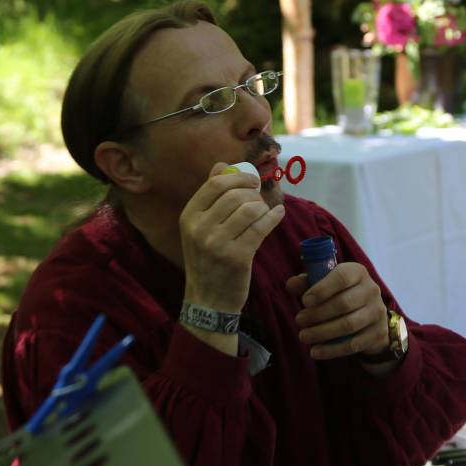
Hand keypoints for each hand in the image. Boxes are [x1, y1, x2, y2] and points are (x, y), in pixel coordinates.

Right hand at [180, 163, 285, 314]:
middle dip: (253, 192)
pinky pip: (261, 227)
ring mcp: (218, 244)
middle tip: (259, 198)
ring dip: (263, 207)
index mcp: (188, 217)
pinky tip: (277, 215)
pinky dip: (273, 218)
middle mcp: (199, 229)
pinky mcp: (237, 257)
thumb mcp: (198, 228)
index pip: (215, 184)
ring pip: (250, 209)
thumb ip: (209, 197)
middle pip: (235, 195)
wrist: (208, 300)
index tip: (251, 180)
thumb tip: (222, 165)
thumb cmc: (206, 259)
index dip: (238, 177)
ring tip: (264, 212)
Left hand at [285, 262, 388, 359]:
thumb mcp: (325, 283)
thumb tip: (290, 285)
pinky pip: (354, 344)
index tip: (304, 301)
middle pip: (344, 304)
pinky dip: (332, 350)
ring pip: (349, 325)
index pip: (342, 277)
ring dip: (322, 333)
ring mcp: (377, 312)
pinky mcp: (378, 333)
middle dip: (317, 314)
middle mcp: (371, 290)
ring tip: (303, 336)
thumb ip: (307, 282)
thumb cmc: (341, 293)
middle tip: (299, 321)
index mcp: (357, 272)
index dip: (322, 289)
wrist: (369, 314)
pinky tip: (316, 351)